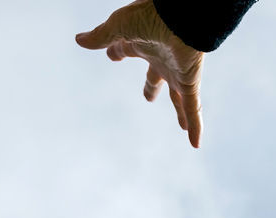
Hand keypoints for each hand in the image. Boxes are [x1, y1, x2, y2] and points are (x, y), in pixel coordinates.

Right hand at [76, 0, 204, 147]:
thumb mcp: (118, 27)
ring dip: (180, 112)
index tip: (113, 56)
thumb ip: (100, 36)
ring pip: (179, 97)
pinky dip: (196, 126)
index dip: (118, 52)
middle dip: (151, 85)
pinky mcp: (190, 82)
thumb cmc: (149, 15)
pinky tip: (195, 144)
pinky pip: (193, 108)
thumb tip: (79, 40)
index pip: (127, 49)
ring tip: (182, 126)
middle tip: (148, 96)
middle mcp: (161, 57)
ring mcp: (177, 71)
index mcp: (142, 41)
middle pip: (155, 75)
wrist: (181, 15)